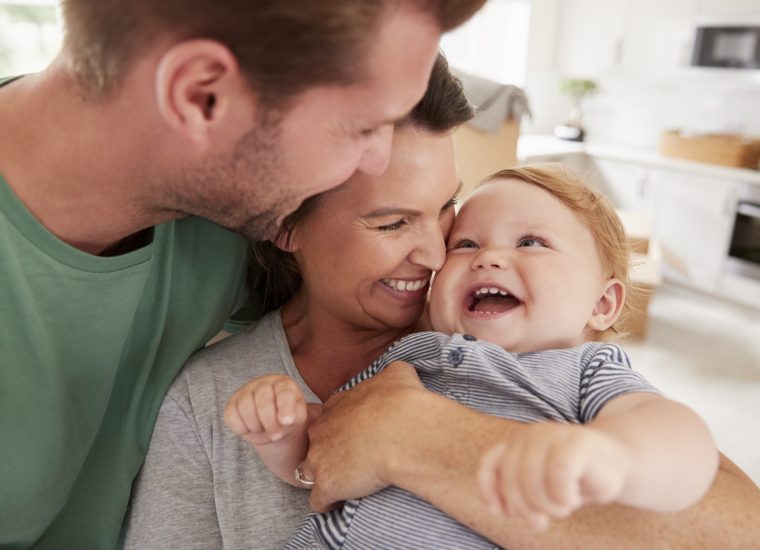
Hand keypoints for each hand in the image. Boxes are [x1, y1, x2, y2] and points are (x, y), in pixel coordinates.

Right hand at [223, 375, 307, 446]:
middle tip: (276, 435)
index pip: (284, 392)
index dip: (285, 407)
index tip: (287, 422)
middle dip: (269, 421)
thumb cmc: (288, 418)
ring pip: (245, 407)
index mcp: (284, 384)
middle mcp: (264, 383)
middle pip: (262, 399)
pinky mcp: (232, 403)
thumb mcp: (298, 417)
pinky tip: (250, 429)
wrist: (274, 425)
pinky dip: (241, 428)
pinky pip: (231, 416)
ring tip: (263, 430)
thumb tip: (286, 420)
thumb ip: (295, 416)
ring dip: (255, 426)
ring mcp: (246, 391)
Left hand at [302, 361, 427, 511]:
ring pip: (308, 472)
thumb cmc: (402, 402)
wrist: (402, 431)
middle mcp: (322, 431)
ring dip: (324, 478)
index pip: (329, 419)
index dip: (341, 430)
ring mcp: (320, 459)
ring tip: (344, 486)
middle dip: (329, 453)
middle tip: (353, 462)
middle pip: (316, 444)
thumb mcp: (397, 375)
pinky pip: (317, 501)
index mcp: (337, 407)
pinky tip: (341, 503)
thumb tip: (398, 373)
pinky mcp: (326, 485)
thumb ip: (392, 374)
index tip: (356, 438)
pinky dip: (327, 503)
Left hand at [477, 422, 630, 529]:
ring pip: (531, 477)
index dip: (489, 489)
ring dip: (545, 505)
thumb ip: (517, 491)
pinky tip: (572, 500)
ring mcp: (555, 434)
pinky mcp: (578, 442)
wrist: (617, 464)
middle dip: (523, 506)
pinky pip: (558, 475)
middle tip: (539, 522)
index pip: (491, 463)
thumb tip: (500, 509)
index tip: (499, 513)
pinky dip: (563, 496)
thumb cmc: (574, 478)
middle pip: (512, 476)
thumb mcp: (540, 485)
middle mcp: (532, 434)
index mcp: (519, 442)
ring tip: (561, 509)